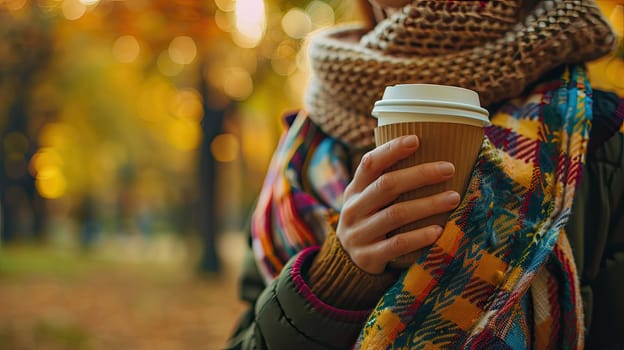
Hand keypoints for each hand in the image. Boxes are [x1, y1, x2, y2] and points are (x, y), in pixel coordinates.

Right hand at [337, 135, 459, 273]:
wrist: (349, 262)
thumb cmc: (370, 220)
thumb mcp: (368, 199)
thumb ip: (387, 181)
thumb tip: (429, 152)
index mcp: (354, 189)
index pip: (369, 163)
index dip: (391, 150)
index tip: (416, 139)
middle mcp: (354, 209)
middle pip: (387, 185)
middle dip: (420, 175)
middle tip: (449, 168)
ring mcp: (359, 233)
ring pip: (395, 214)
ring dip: (427, 205)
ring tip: (454, 198)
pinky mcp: (368, 256)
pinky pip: (397, 244)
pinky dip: (419, 236)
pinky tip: (438, 230)